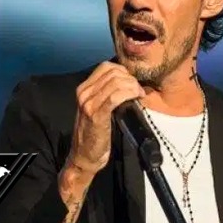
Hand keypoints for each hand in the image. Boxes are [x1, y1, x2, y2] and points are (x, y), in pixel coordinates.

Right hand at [66, 61, 144, 175]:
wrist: (84, 156)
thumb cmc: (95, 133)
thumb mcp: (97, 108)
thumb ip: (107, 94)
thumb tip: (128, 82)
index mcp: (84, 89)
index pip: (106, 67)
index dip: (124, 71)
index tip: (132, 83)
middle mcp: (84, 93)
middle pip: (113, 72)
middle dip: (130, 79)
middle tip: (138, 90)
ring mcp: (88, 103)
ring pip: (116, 82)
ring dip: (133, 86)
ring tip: (139, 94)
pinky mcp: (96, 115)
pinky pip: (116, 96)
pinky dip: (129, 94)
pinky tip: (136, 98)